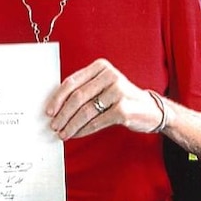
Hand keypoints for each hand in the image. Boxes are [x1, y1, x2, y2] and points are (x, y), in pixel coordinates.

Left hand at [45, 58, 164, 138]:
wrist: (151, 109)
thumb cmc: (121, 97)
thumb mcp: (104, 85)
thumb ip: (84, 89)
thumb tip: (56, 106)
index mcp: (101, 67)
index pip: (72, 82)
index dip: (57, 98)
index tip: (49, 111)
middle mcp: (110, 76)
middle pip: (77, 97)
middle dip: (62, 114)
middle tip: (54, 125)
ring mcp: (118, 92)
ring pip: (85, 111)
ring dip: (71, 125)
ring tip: (63, 133)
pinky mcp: (123, 109)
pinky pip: (96, 122)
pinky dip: (83, 130)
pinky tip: (77, 134)